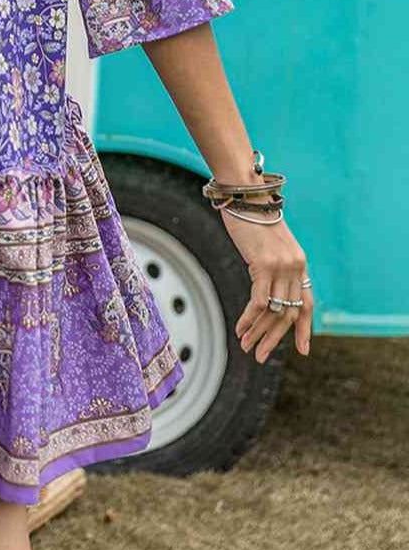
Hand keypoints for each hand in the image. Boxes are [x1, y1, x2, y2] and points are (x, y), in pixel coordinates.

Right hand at [224, 212, 312, 361]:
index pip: (307, 303)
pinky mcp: (264, 265)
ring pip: (275, 310)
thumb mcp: (269, 244)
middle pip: (291, 312)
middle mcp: (296, 267)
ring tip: (246, 346)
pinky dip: (250, 318)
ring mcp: (282, 266)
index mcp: (299, 263)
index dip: (304, 329)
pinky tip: (240, 328)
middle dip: (274, 338)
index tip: (302, 350)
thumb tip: (264, 282)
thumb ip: (273, 264)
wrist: (246, 194)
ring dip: (259, 332)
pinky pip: (260, 300)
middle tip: (259, 355)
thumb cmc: (252, 216)